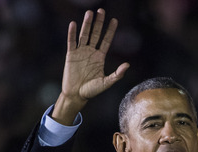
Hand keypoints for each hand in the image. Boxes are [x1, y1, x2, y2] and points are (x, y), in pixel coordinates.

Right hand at [52, 8, 129, 124]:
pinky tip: (73, 24)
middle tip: (101, 10)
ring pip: (84, 35)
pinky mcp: (70, 55)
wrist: (76, 95)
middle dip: (98, 22)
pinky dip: (72, 33)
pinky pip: (71, 42)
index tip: (115, 20)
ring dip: (86, 24)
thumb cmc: (92, 91)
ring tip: (89, 13)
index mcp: (100, 57)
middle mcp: (91, 52)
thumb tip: (127, 64)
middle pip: (95, 34)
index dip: (110, 30)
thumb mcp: (107, 82)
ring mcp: (80, 52)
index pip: (106, 40)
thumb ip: (117, 74)